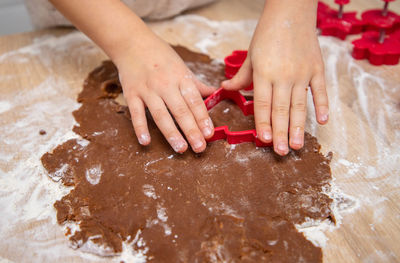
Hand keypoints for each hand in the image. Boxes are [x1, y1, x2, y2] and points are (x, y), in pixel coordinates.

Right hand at [116, 34, 215, 152]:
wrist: (132, 44)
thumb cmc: (161, 56)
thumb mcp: (182, 67)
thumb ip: (196, 84)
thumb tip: (215, 94)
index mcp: (181, 78)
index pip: (194, 101)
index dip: (202, 118)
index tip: (209, 133)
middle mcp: (165, 85)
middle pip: (180, 111)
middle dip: (191, 130)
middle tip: (200, 147)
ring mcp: (147, 90)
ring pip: (161, 115)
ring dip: (171, 133)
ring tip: (181, 149)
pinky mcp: (132, 94)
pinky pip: (136, 113)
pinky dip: (140, 128)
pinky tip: (146, 142)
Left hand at [222, 0, 328, 155]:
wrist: (291, 12)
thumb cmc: (267, 34)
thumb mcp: (251, 55)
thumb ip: (241, 76)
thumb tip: (226, 88)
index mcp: (264, 73)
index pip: (262, 104)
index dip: (263, 123)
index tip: (263, 139)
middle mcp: (283, 76)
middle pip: (281, 109)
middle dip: (280, 132)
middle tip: (280, 151)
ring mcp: (302, 73)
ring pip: (299, 105)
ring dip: (298, 126)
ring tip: (296, 145)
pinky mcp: (317, 68)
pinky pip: (320, 90)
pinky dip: (322, 105)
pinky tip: (322, 121)